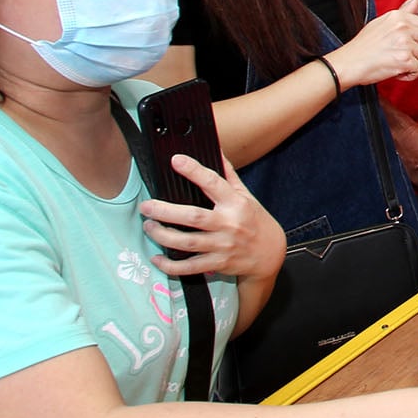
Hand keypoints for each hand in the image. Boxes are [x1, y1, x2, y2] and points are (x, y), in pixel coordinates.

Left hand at [140, 155, 286, 281]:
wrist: (271, 254)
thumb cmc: (255, 220)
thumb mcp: (246, 195)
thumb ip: (228, 175)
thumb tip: (216, 150)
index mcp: (235, 203)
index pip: (214, 183)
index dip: (194, 171)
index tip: (176, 160)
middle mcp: (229, 224)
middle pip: (193, 217)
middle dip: (165, 211)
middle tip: (146, 206)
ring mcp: (223, 245)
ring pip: (188, 242)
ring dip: (163, 235)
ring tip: (149, 226)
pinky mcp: (218, 263)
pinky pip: (190, 266)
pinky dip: (171, 265)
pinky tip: (157, 258)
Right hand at [330, 6, 417, 86]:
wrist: (348, 64)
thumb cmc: (363, 47)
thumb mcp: (381, 23)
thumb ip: (401, 19)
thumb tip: (417, 5)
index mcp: (398, 16)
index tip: (412, 45)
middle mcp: (403, 27)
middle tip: (405, 57)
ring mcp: (405, 43)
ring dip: (415, 64)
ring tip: (398, 65)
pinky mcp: (405, 60)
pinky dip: (410, 74)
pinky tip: (397, 72)